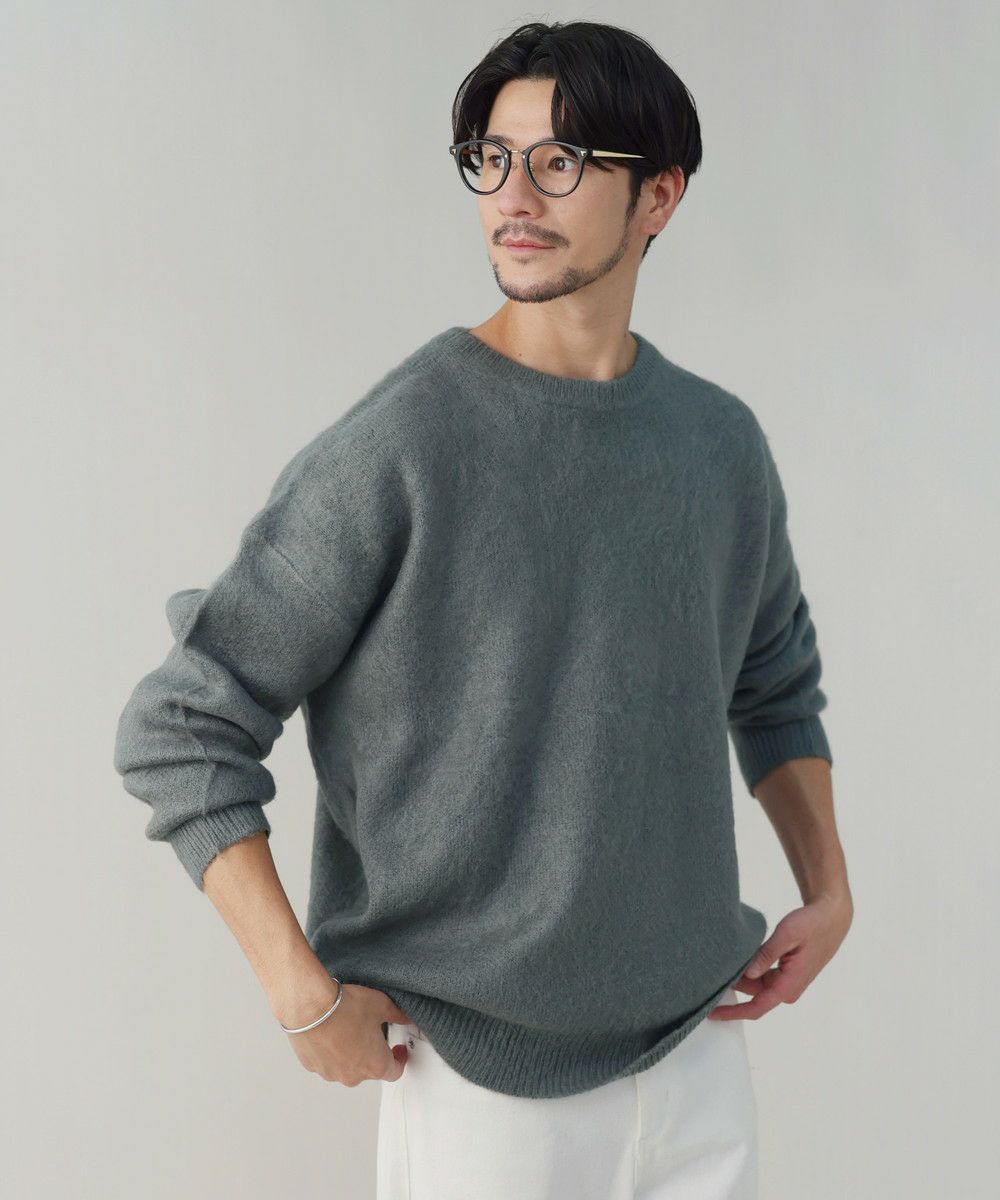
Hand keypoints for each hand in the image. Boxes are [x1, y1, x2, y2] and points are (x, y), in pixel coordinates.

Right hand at [278, 981, 416, 1084]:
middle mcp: (353, 1076)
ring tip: (348, 1029)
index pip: (395, 1072)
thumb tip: (406, 1017)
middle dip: (373, 1053)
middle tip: (371, 1032)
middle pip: (370, 1069)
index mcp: (375, 1065)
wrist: (310, 1006)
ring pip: (347, 1067)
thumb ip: (398, 1015)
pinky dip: (331, 1052)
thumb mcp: (381, 1005)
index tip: (397, 1050)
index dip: (399, 1059)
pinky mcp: (313, 1067)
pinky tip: (331, 1033)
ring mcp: (331, 1074)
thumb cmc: (344, 1008)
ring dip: (351, 1054)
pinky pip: (327, 1062)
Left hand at [707, 891, 852, 1020]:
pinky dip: (748, 972)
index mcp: (789, 984)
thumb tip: (748, 974)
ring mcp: (787, 983)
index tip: (712, 1013)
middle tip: (707, 976)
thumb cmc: (812, 924)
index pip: (757, 1006)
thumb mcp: (788, 934)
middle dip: (731, 990)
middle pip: (752, 995)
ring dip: (739, 979)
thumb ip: (767, 954)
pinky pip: (762, 978)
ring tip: (717, 967)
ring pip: (756, 986)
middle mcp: (788, 988)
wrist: (831, 918)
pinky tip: (735, 962)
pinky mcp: (786, 975)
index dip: (734, 1012)